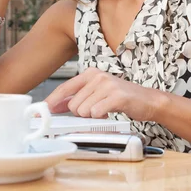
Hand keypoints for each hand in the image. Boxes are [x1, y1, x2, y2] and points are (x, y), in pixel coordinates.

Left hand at [44, 68, 163, 120]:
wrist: (147, 100)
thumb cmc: (121, 97)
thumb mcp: (96, 93)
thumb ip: (76, 97)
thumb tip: (54, 105)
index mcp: (90, 73)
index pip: (65, 87)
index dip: (52, 100)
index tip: (42, 110)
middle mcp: (97, 76)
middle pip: (73, 104)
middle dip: (82, 112)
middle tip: (97, 109)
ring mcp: (107, 85)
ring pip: (83, 110)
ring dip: (93, 116)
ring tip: (105, 109)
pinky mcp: (117, 96)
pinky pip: (97, 112)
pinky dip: (101, 117)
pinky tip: (110, 111)